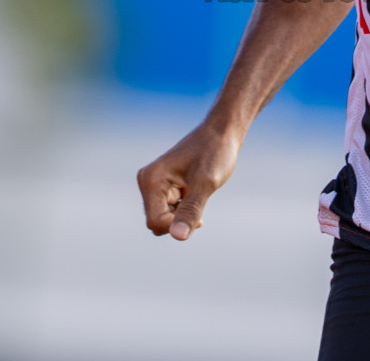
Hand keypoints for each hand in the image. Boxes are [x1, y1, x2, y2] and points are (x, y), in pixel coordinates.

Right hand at [137, 124, 241, 239]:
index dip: (177, 225)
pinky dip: (184, 211)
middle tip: (200, 201)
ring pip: (163, 219)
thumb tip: (178, 236)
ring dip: (183, 215)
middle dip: (179, 220)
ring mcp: (154, 185)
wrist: (221, 133)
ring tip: (199, 195)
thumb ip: (191, 211)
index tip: (200, 218)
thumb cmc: (215, 153)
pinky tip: (197, 196)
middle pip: (157, 222)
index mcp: (151, 179)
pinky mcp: (163, 188)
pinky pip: (169, 212)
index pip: (156, 221)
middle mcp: (147, 182)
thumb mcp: (206, 183)